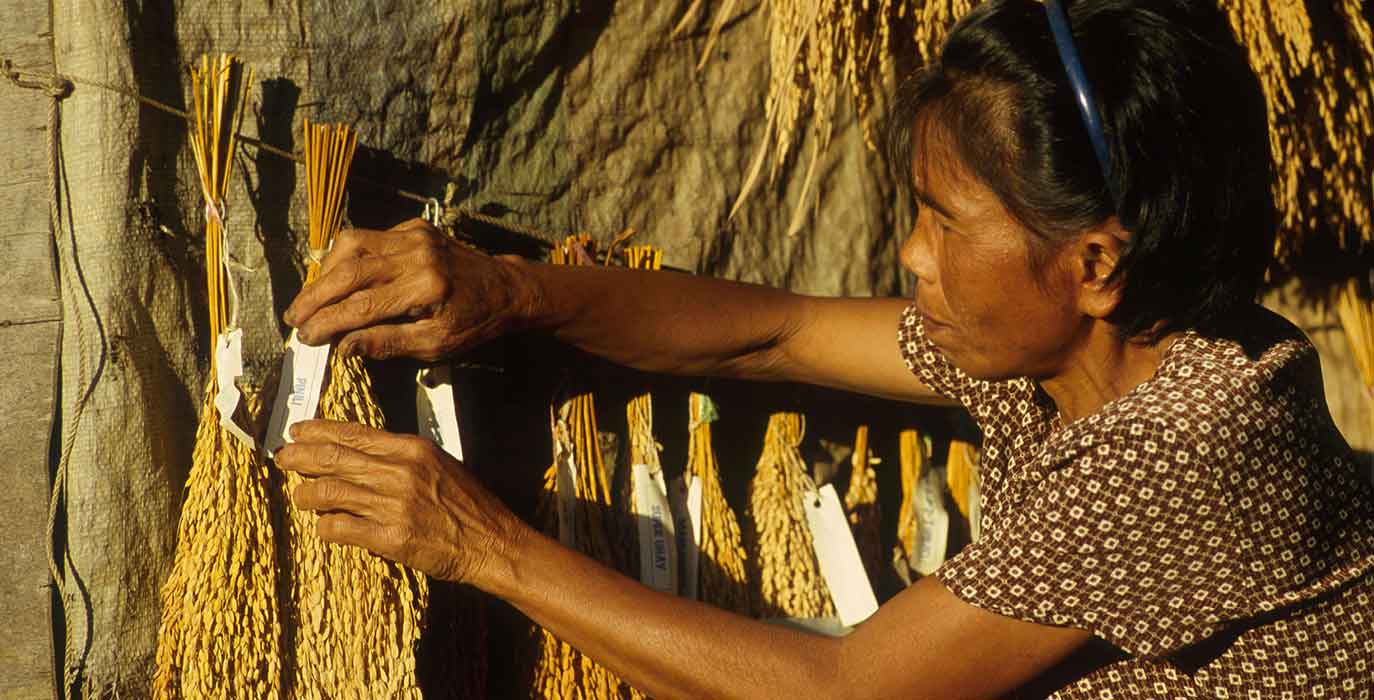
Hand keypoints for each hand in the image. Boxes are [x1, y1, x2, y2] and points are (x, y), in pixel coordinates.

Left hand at [274, 419, 527, 587]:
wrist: (492, 543)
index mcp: (411, 449)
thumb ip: (401, 456)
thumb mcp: (438, 464)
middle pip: (333, 459)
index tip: (297, 432)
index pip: (352, 433)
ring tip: (300, 496)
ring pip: (329, 493)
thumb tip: (358, 452)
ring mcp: (394, 505)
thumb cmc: (468, 505)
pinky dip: (325, 527)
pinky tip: (324, 526)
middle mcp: (400, 472)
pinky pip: (340, 528)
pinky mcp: (391, 538)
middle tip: (282, 459)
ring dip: (306, 495)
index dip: (318, 431)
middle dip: (299, 457)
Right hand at [283, 218, 535, 360]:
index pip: (361, 305)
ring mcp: (415, 236)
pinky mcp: (414, 227)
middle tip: (294, 319)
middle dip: (315, 297)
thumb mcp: (437, 344)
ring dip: (324, 273)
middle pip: (349, 271)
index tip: (305, 338)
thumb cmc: (473, 322)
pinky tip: (335, 278)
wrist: (506, 288)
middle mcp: (417, 254)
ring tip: (310, 300)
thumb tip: (344, 347)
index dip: (327, 323)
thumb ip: (389, 344)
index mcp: (425, 287)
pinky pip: (368, 237)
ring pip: (352, 245)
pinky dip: (345, 256)